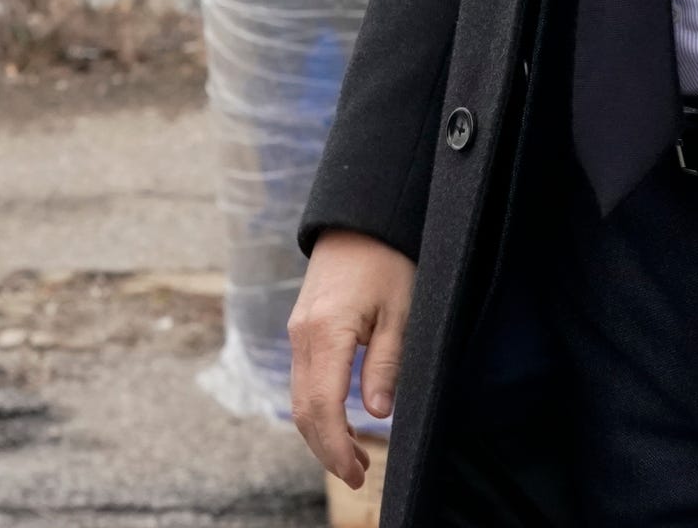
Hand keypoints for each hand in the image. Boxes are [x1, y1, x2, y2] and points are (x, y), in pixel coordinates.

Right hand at [288, 228, 414, 489]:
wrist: (359, 220)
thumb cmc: (386, 262)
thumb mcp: (400, 312)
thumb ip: (385, 363)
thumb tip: (377, 413)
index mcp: (326, 333)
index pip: (322, 406)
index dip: (336, 447)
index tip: (356, 473)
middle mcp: (302, 336)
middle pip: (303, 409)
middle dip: (326, 450)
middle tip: (357, 477)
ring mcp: (297, 332)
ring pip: (298, 398)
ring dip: (321, 433)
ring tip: (354, 458)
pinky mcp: (302, 329)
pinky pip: (302, 380)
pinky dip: (317, 409)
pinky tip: (342, 422)